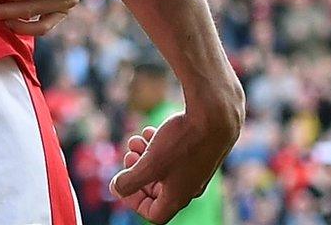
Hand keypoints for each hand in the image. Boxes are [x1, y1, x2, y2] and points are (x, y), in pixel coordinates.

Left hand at [111, 103, 240, 222]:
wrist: (215, 117)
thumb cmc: (183, 142)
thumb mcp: (149, 164)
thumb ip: (130, 181)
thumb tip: (116, 188)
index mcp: (178, 197)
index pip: (154, 214)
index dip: (133, 201)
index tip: (123, 181)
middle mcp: (188, 187)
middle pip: (156, 190)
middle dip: (137, 172)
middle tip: (129, 155)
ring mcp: (194, 169)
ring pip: (162, 168)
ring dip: (144, 156)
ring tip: (135, 141)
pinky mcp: (197, 152)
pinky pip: (172, 155)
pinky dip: (156, 145)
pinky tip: (148, 131)